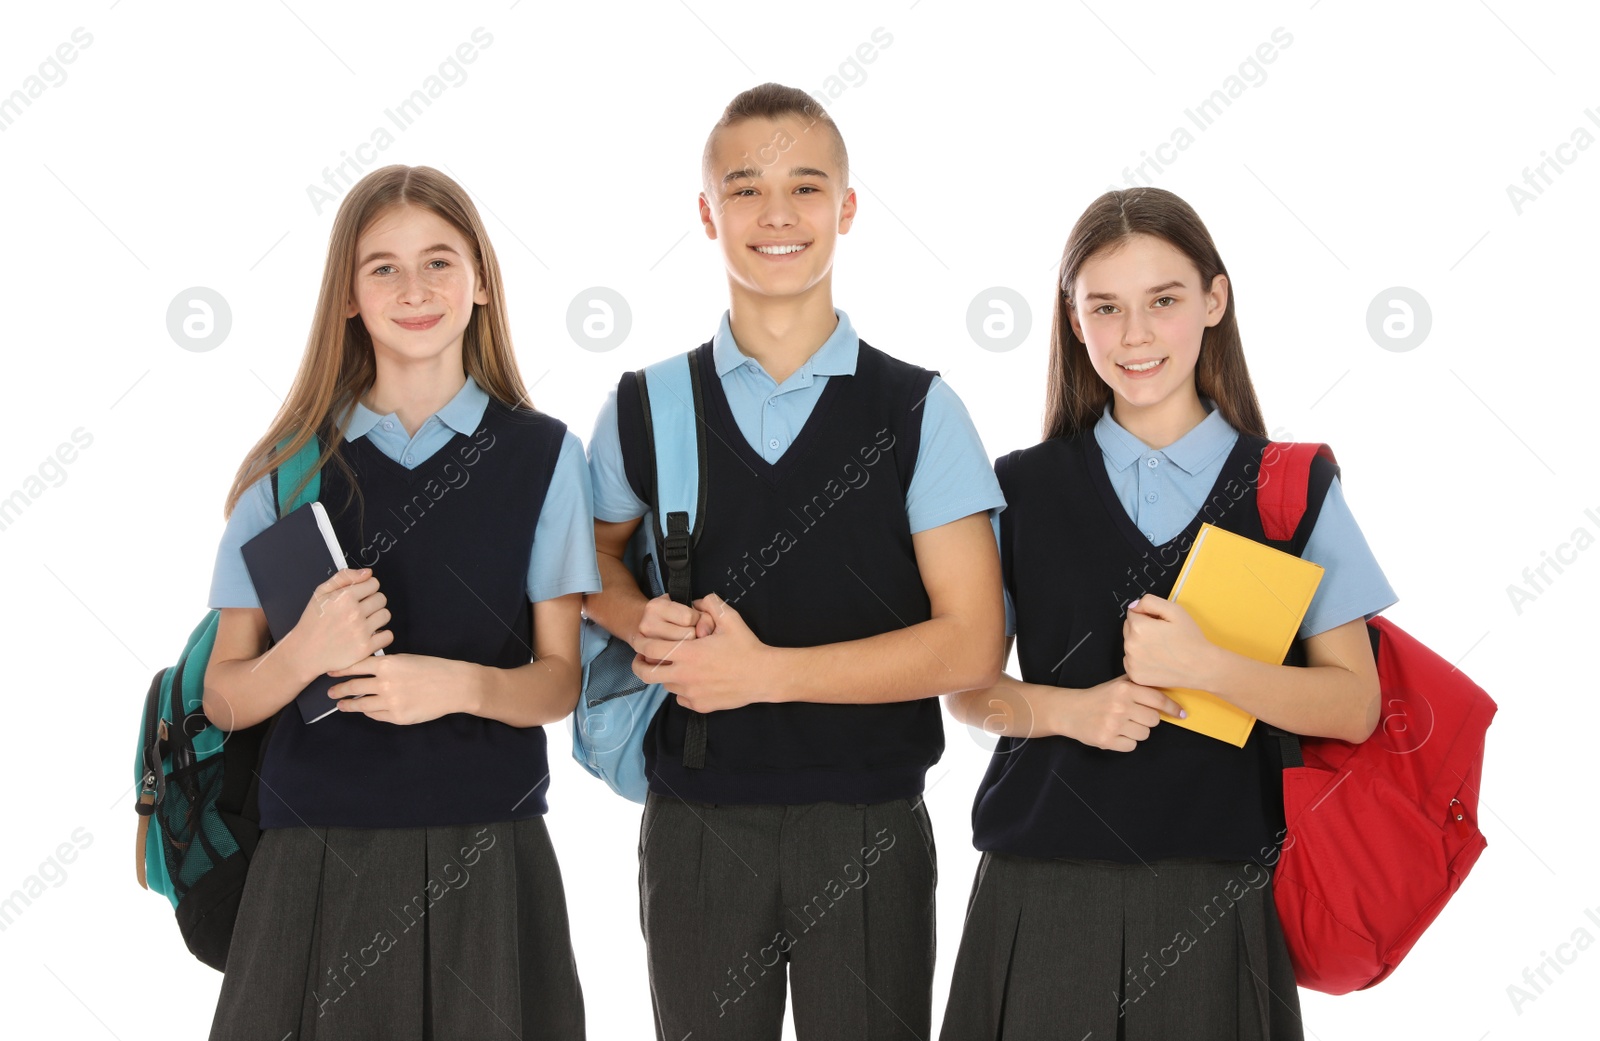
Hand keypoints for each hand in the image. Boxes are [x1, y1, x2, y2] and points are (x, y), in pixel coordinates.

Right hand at [290, 568, 391, 675]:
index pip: (374, 583)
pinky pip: (388, 636)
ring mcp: (361, 631)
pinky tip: (369, 635)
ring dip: (377, 617)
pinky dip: (381, 636)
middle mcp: (354, 613)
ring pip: (386, 615)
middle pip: (381, 598)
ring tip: (363, 622)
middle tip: (360, 610)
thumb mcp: (320, 594)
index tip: (360, 595)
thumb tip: (368, 573)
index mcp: (344, 597)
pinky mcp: (365, 648)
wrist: (305, 653)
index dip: (367, 588)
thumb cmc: (312, 623)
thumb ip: (344, 577)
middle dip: (372, 602)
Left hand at [327, 653, 468, 724]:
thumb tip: (365, 673)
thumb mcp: (406, 659)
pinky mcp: (397, 717)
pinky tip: (366, 710)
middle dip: (339, 690)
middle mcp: (385, 683)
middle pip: (353, 687)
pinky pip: (376, 715)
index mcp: (387, 664)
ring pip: (361, 705)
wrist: (453, 686)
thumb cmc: (432, 669)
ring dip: (349, 705)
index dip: (340, 670)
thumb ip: (384, 666)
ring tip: (341, 705)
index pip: (355, 666)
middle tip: (331, 693)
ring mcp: (390, 702)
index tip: (330, 673)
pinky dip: (369, 712)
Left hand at [632, 592, 771, 711]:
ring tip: (678, 666)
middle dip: (638, 665)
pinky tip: (694, 681)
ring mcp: (691, 693)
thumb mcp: (730, 618)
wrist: (764, 676)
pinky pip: (681, 698)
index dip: (639, 643)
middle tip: (641, 658)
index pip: (650, 648)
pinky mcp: (700, 706)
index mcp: (688, 653)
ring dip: (666, 675)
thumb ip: (710, 603)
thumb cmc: (746, 647)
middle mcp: (685, 676)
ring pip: (666, 685)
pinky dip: (682, 690)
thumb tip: (696, 601)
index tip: (638, 639)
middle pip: (647, 674)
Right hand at [1053, 675, 1185, 751]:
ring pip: (1144, 734)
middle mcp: (1120, 705)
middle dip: (1148, 719)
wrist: (1069, 711)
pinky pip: (1131, 746)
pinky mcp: (1107, 739)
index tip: (1181, 713)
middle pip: (1154, 720)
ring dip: (1137, 731)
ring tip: (1123, 724)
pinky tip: (1116, 733)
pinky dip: (1126, 742)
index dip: (1172, 708)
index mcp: (1124, 689)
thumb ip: (1137, 683)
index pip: (1158, 699)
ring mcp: (1113, 724)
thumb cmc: (1096, 697)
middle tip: (1135, 716)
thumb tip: (1165, 684)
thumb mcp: (1116, 684)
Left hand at [1122, 594, 1212, 690]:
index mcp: (1138, 627)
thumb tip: (1133, 606)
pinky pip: (1131, 661)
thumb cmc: (1190, 639)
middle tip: (1162, 636)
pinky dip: (1140, 660)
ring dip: (1140, 644)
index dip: (1147, 616)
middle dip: (1141, 628)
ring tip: (1161, 649)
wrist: (1201, 667)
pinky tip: (1157, 661)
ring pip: (1129, 645)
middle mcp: (1130, 645)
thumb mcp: (1175, 610)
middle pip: (1128, 629)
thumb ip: (1149, 601)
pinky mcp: (1135, 676)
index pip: (1132, 613)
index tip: (1160, 624)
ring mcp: (1131, 663)